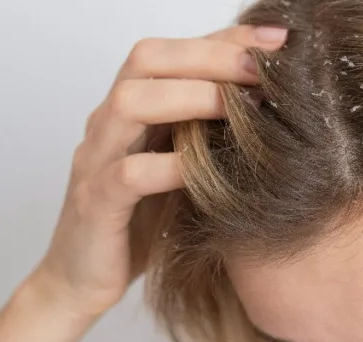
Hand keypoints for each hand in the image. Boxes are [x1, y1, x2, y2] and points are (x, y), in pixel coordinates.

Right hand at [30, 25, 287, 318]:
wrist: (83, 280)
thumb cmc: (142, 221)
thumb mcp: (184, 169)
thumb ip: (210, 135)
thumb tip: (274, 106)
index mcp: (133, 109)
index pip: (174, 52)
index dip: (224, 39)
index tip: (278, 39)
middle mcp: (110, 123)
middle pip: (148, 61)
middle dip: (209, 57)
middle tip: (262, 69)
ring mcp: (97, 160)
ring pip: (130, 103)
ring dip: (190, 97)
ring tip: (239, 106)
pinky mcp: (96, 204)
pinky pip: (128, 174)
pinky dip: (169, 166)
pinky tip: (204, 170)